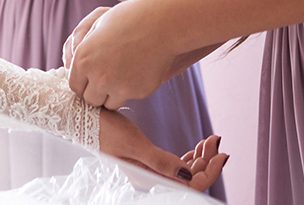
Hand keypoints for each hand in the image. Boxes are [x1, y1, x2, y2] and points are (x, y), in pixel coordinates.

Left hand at [67, 1, 178, 110]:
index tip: (93, 77)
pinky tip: (138, 72)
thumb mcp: (97, 26)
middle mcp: (98, 76)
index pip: (75, 87)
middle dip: (97, 92)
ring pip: (108, 104)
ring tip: (124, 74)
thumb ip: (82, 50)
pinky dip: (131, 90)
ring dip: (113, 94)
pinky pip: (128, 98)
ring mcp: (117, 86)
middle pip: (90, 100)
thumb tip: (70, 67)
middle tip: (109, 78)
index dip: (84, 83)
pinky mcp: (136, 92)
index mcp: (83, 59)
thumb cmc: (128, 20)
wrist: (160, 24)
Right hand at [98, 111, 227, 192]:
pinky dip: (188, 156)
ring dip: (199, 158)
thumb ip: (160, 162)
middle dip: (207, 162)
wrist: (81, 116)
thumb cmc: (103, 129)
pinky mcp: (146, 160)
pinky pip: (174, 166)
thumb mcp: (133, 144)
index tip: (222, 154)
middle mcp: (150, 179)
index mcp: (148, 180)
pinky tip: (196, 146)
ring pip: (183, 172)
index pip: (188, 187)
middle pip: (188, 180)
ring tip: (209, 140)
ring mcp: (149, 171)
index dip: (209, 173)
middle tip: (216, 139)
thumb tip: (188, 177)